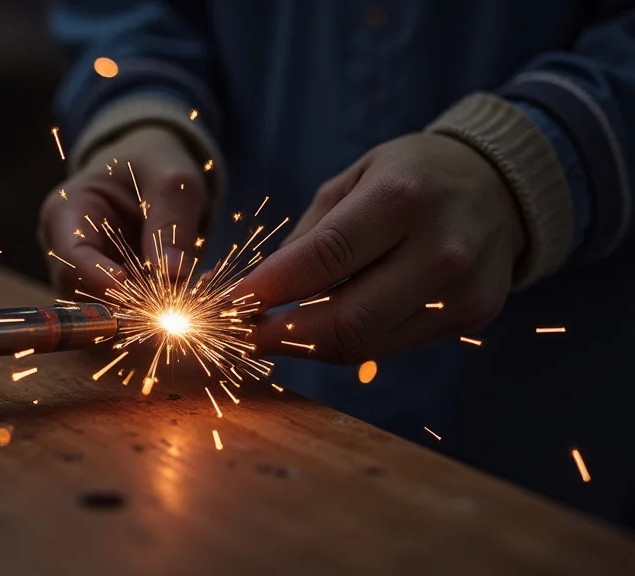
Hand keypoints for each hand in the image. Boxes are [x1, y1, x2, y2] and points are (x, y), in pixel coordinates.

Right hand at [38, 126, 207, 297]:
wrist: (150, 170)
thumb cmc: (154, 164)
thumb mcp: (172, 179)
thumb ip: (171, 220)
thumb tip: (173, 272)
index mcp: (64, 212)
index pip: (71, 259)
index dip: (103, 281)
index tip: (143, 291)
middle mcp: (63, 250)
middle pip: (84, 294)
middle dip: (131, 304)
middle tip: (180, 303)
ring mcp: (81, 275)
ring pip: (104, 313)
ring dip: (145, 313)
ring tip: (189, 296)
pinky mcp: (105, 292)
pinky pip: (123, 314)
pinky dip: (154, 313)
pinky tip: (186, 297)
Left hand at [243, 133, 525, 363]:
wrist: (500, 185)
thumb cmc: (409, 176)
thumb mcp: (352, 181)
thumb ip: (307, 239)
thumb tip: (254, 292)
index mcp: (402, 198)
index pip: (322, 260)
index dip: (268, 291)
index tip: (228, 306)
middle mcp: (439, 250)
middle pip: (345, 320)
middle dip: (281, 335)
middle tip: (244, 335)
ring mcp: (461, 291)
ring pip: (365, 345)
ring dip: (308, 346)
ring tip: (275, 333)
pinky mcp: (473, 317)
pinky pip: (389, 345)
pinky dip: (347, 342)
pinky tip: (323, 328)